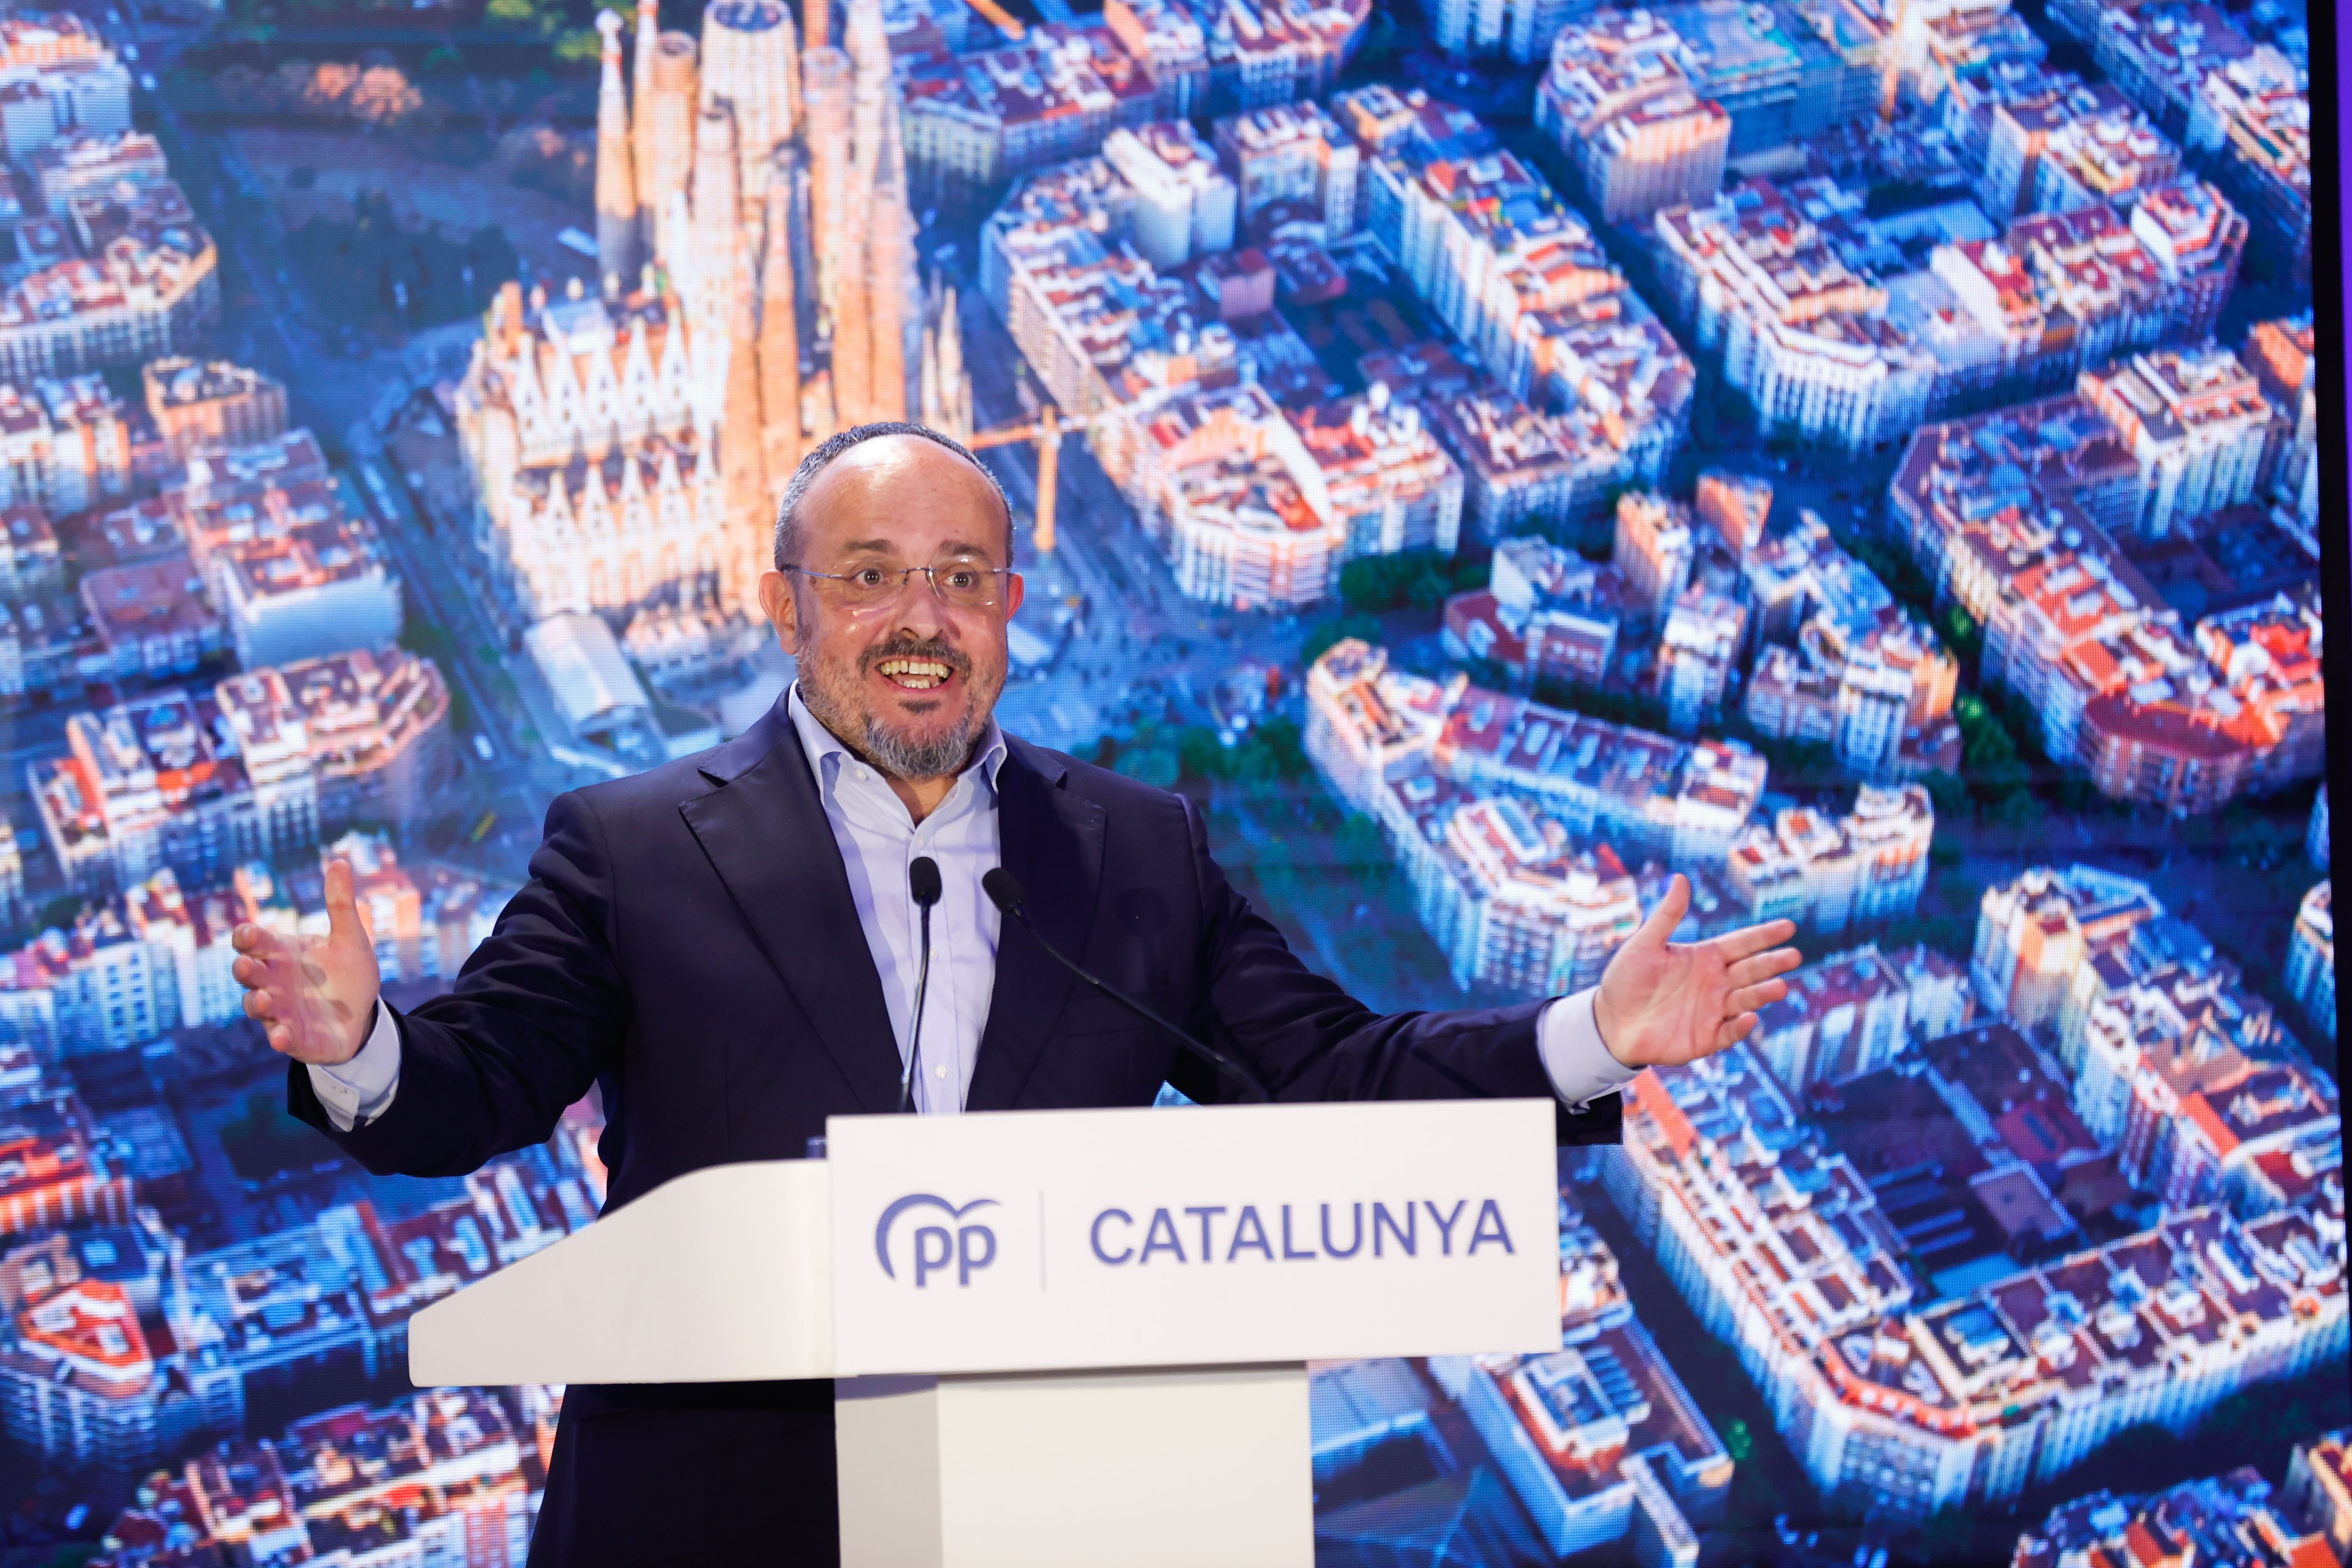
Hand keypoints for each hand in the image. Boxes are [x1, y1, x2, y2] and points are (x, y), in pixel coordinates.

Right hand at [229, 858, 381, 1065]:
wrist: (362, 1015)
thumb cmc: (348, 974)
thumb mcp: (350, 938)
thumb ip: (341, 904)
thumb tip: (340, 861)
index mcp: (282, 954)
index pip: (255, 942)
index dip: (247, 937)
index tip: (248, 933)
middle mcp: (273, 982)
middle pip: (248, 973)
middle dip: (244, 969)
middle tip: (244, 964)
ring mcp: (279, 1011)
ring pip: (256, 1006)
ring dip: (257, 1004)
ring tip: (264, 1000)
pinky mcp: (293, 1037)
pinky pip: (281, 1038)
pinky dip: (279, 1037)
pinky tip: (281, 1036)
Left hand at [1594, 874, 1801, 1070]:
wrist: (1609, 1022)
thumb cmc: (1626, 980)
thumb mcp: (1645, 944)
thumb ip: (1667, 915)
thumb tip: (1680, 878)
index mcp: (1705, 958)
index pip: (1741, 943)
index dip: (1764, 935)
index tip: (1789, 926)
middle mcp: (1715, 983)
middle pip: (1750, 970)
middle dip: (1772, 963)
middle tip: (1793, 955)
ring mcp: (1713, 1011)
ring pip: (1746, 1000)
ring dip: (1762, 994)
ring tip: (1779, 986)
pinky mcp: (1706, 1038)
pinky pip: (1729, 1032)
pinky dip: (1741, 1027)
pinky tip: (1750, 1017)